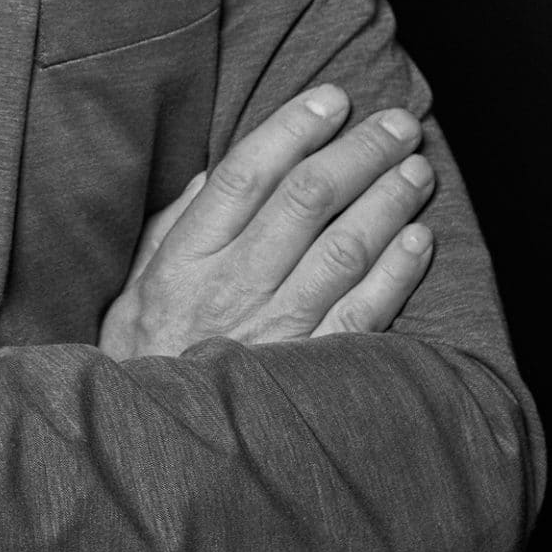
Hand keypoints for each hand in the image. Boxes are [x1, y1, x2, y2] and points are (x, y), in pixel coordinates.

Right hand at [98, 86, 434, 361]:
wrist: (155, 454)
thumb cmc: (144, 362)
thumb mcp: (132, 287)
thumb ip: (171, 227)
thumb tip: (215, 173)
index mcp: (185, 258)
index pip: (246, 174)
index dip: (292, 128)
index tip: (332, 98)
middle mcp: (232, 286)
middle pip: (306, 199)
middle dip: (358, 151)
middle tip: (396, 122)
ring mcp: (275, 329)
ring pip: (343, 248)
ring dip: (387, 200)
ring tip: (416, 167)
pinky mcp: (309, 371)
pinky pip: (363, 315)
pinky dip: (396, 273)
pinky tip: (419, 238)